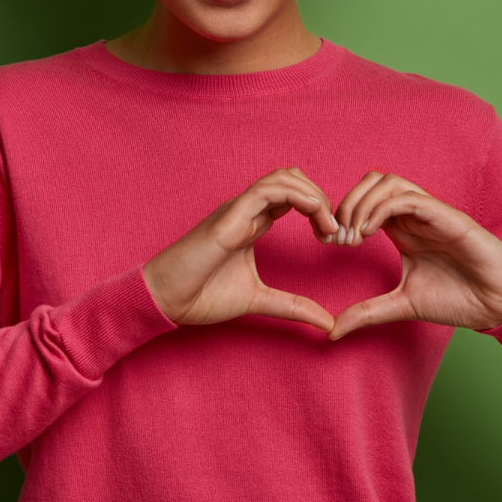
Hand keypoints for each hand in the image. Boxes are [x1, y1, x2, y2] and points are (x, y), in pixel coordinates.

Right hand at [143, 167, 340, 331]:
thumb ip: (293, 307)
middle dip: (321, 198)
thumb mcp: (259, 301)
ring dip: (314, 195)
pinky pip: (268, 190)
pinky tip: (314, 217)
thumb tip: (327, 324)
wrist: (167, 299)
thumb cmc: (202, 295)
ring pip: (283, 177)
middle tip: (335, 231)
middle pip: (293, 178)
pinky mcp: (231, 215)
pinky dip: (298, 196)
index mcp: (253, 223)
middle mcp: (247, 210)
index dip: (319, 209)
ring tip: (328, 225)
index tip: (333, 237)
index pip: (293, 196)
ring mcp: (238, 209)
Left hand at [327, 172, 501, 340]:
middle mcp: (414, 215)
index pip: (364, 201)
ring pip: (388, 183)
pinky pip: (408, 198)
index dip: (341, 215)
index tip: (328, 242)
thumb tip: (332, 330)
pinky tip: (369, 233)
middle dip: (346, 203)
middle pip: (372, 182)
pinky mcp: (446, 216)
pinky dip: (382, 209)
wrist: (498, 305)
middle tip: (337, 236)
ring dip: (362, 204)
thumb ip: (368, 312)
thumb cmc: (458, 299)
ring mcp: (430, 213)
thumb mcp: (402, 305)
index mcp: (403, 228)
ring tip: (353, 235)